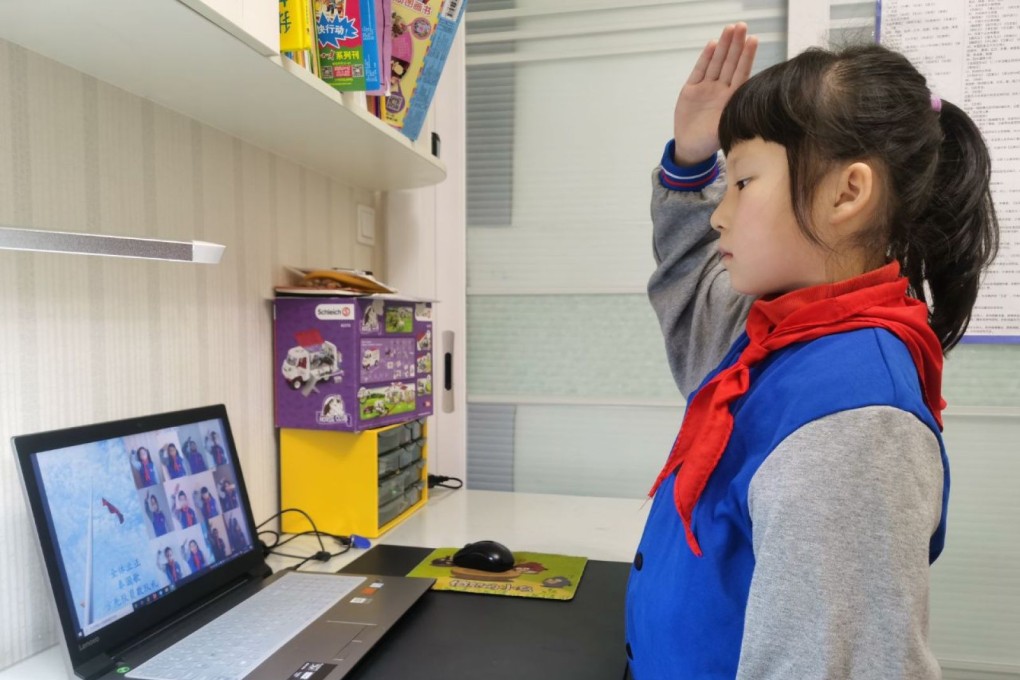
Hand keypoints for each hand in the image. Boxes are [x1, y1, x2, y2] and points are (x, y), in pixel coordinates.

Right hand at [673, 23, 757, 165]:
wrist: (691, 148)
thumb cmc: (711, 141)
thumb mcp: (728, 130)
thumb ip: (737, 117)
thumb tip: (755, 110)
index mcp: (732, 99)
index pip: (742, 73)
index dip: (746, 57)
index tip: (753, 40)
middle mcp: (721, 90)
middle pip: (729, 63)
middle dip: (735, 45)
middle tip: (741, 26)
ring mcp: (706, 89)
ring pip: (716, 64)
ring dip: (722, 46)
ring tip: (729, 29)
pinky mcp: (691, 90)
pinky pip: (699, 71)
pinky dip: (705, 59)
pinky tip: (712, 45)